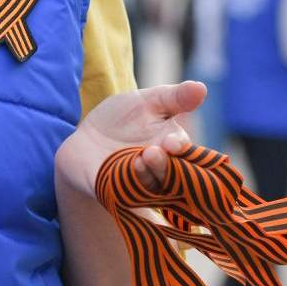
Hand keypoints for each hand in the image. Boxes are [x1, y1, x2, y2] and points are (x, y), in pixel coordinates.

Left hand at [55, 81, 206, 197]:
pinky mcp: (118, 195)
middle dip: (164, 165)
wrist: (85, 139)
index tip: (173, 142)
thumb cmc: (123, 118)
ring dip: (147, 175)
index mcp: (173, 146)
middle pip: (171, 175)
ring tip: (139, 159)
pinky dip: (126, 188)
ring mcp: (141, 185)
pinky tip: (122, 175)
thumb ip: (174, 97)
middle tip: (153, 151)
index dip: (181, 149)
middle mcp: (161, 170)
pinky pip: (127, 197)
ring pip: (152, 188)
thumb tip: (201, 88)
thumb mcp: (147, 101)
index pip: (185, 152)